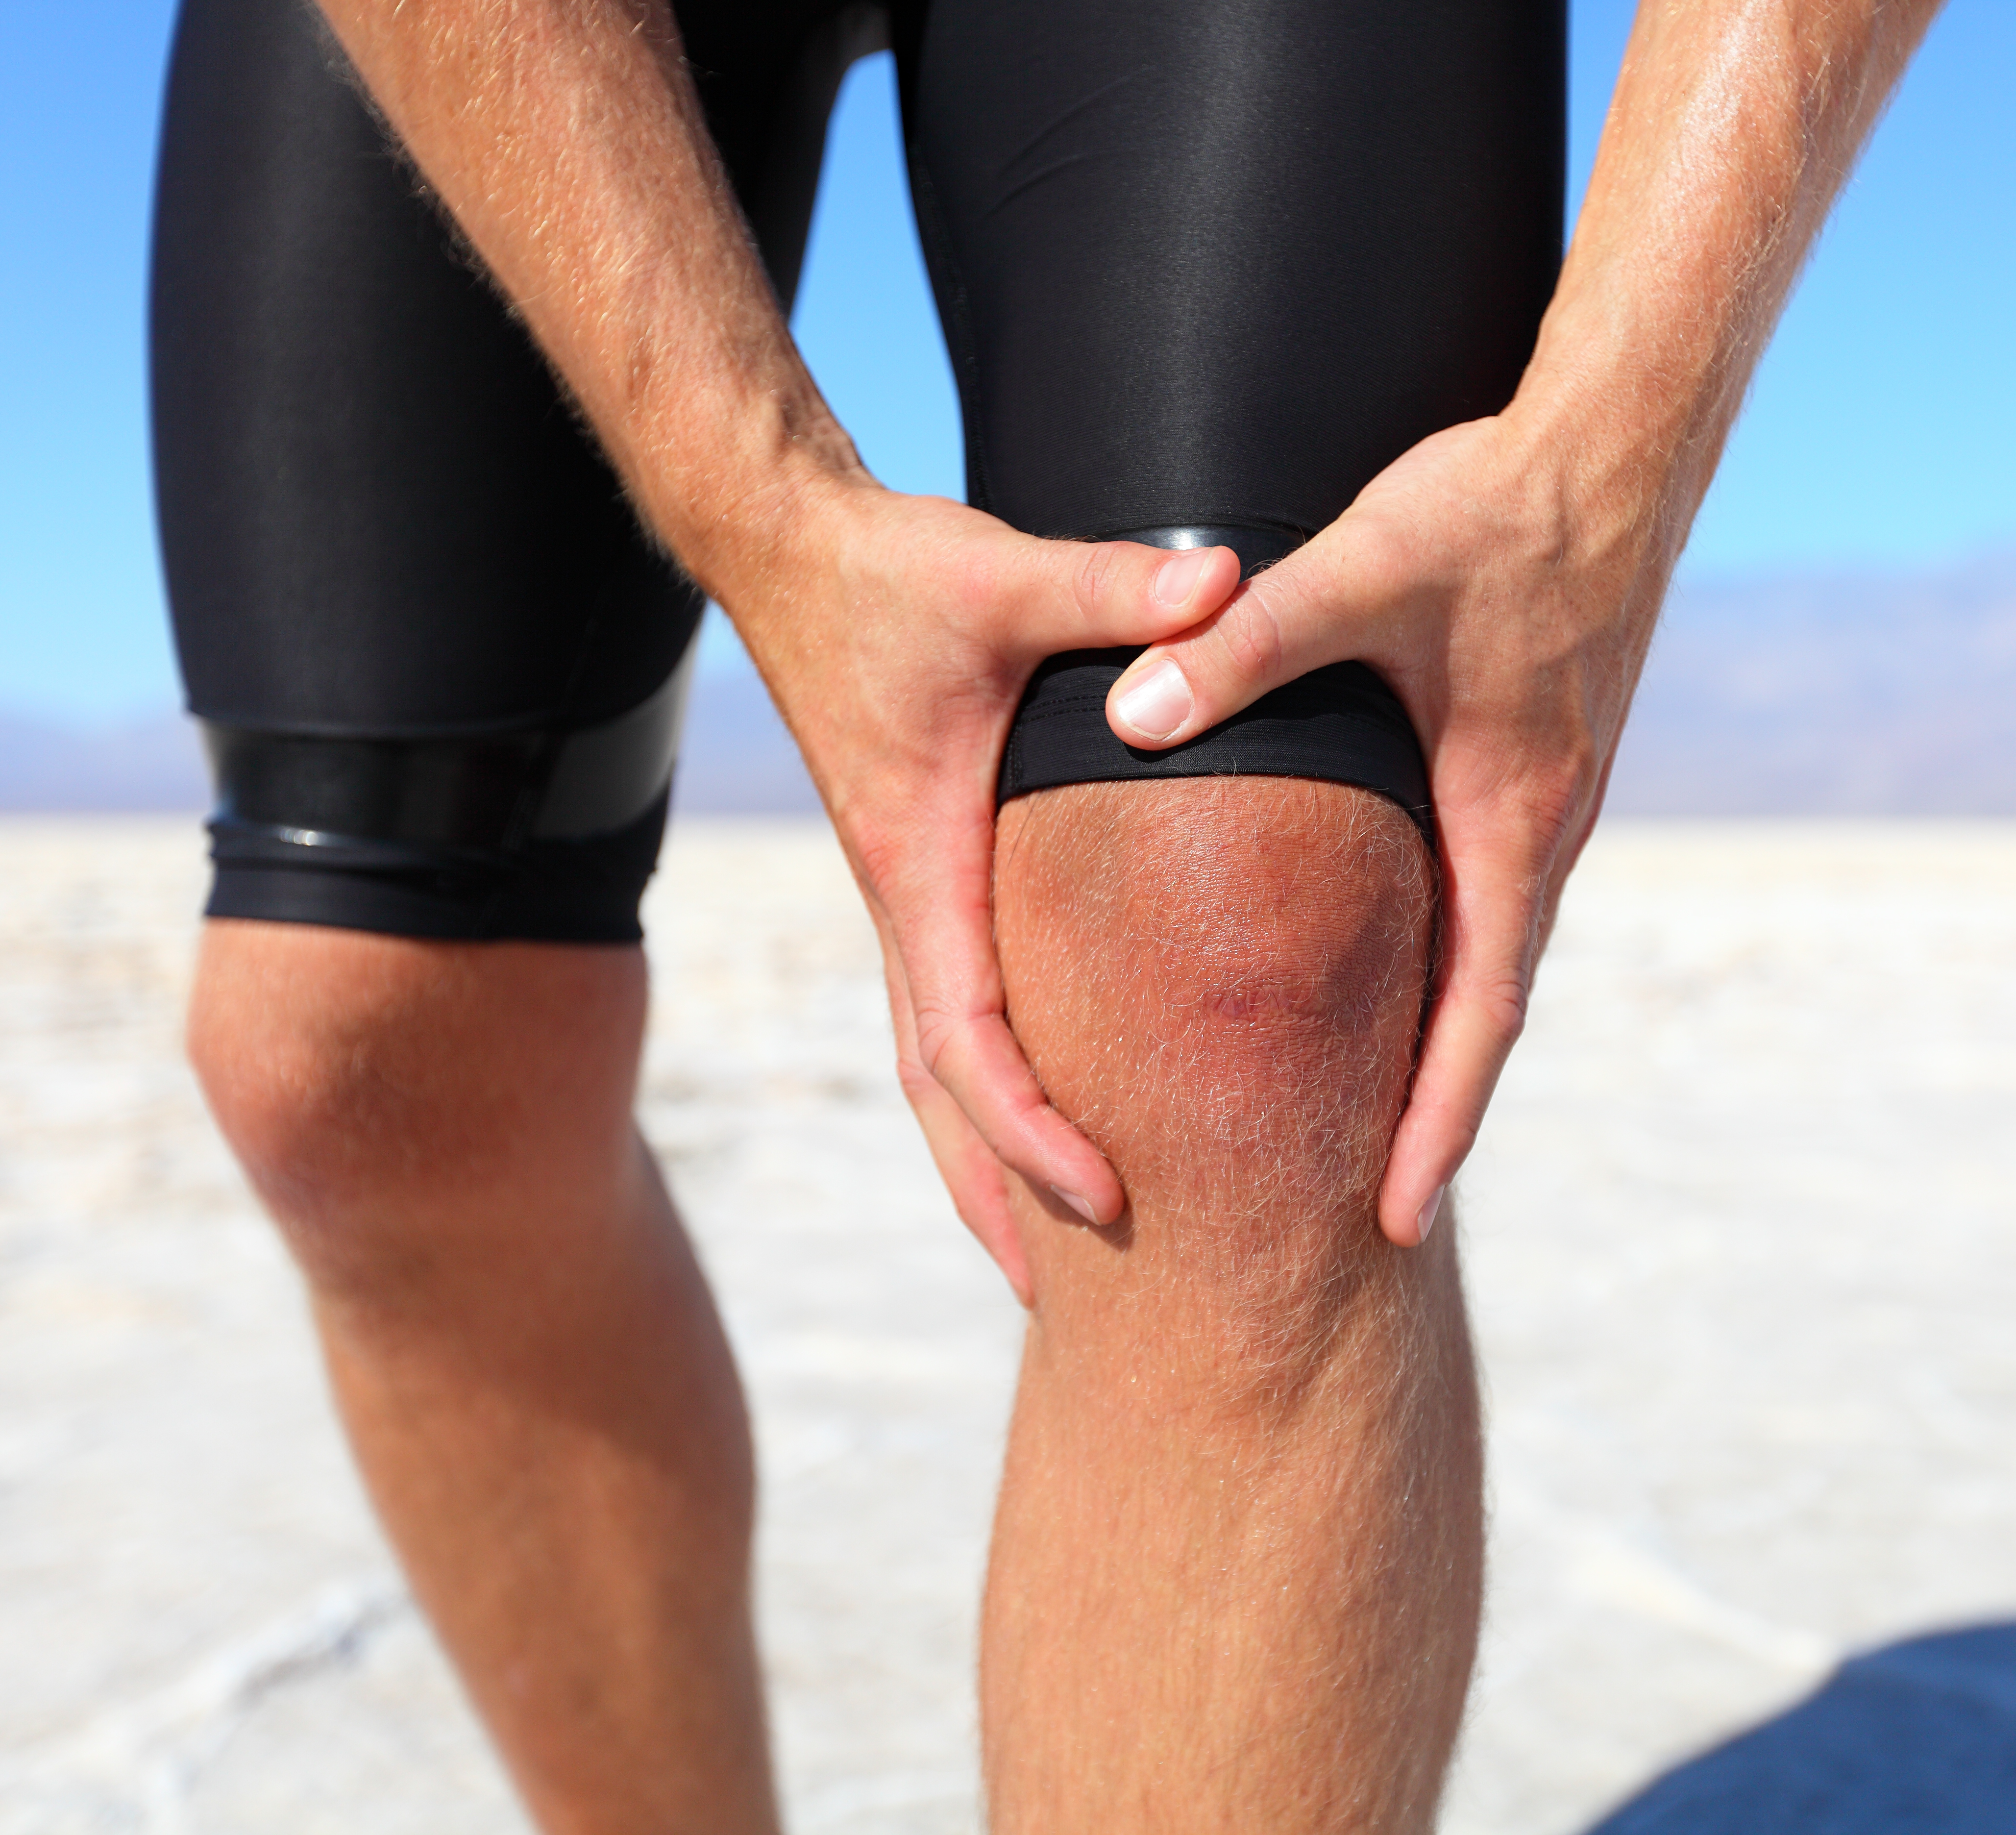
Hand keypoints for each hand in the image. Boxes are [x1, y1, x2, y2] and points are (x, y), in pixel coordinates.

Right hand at [728, 480, 1239, 1299]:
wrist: (790, 548)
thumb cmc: (887, 572)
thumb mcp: (1000, 574)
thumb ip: (1115, 585)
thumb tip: (1225, 584)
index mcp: (919, 865)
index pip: (969, 1043)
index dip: (1034, 1131)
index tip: (1109, 1197)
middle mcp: (904, 898)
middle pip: (939, 1093)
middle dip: (997, 1197)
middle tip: (1064, 1305)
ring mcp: (906, 891)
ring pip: (935, 1063)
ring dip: (983, 1158)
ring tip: (1050, 1254)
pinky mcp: (921, 867)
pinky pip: (949, 1008)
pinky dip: (989, 1081)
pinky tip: (1049, 1105)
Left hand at [1096, 412, 1669, 1247]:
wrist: (1617, 440)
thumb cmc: (1495, 506)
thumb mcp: (1362, 570)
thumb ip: (1243, 646)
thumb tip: (1130, 718)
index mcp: (1511, 815)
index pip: (1478, 1014)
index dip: (1436, 1123)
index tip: (1396, 1219)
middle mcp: (1543, 823)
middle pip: (1489, 1006)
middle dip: (1433, 1111)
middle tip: (1373, 1208)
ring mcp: (1551, 791)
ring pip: (1493, 947)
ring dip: (1445, 1034)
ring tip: (1374, 1110)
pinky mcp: (1539, 751)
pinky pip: (1493, 886)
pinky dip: (1451, 951)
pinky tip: (1396, 957)